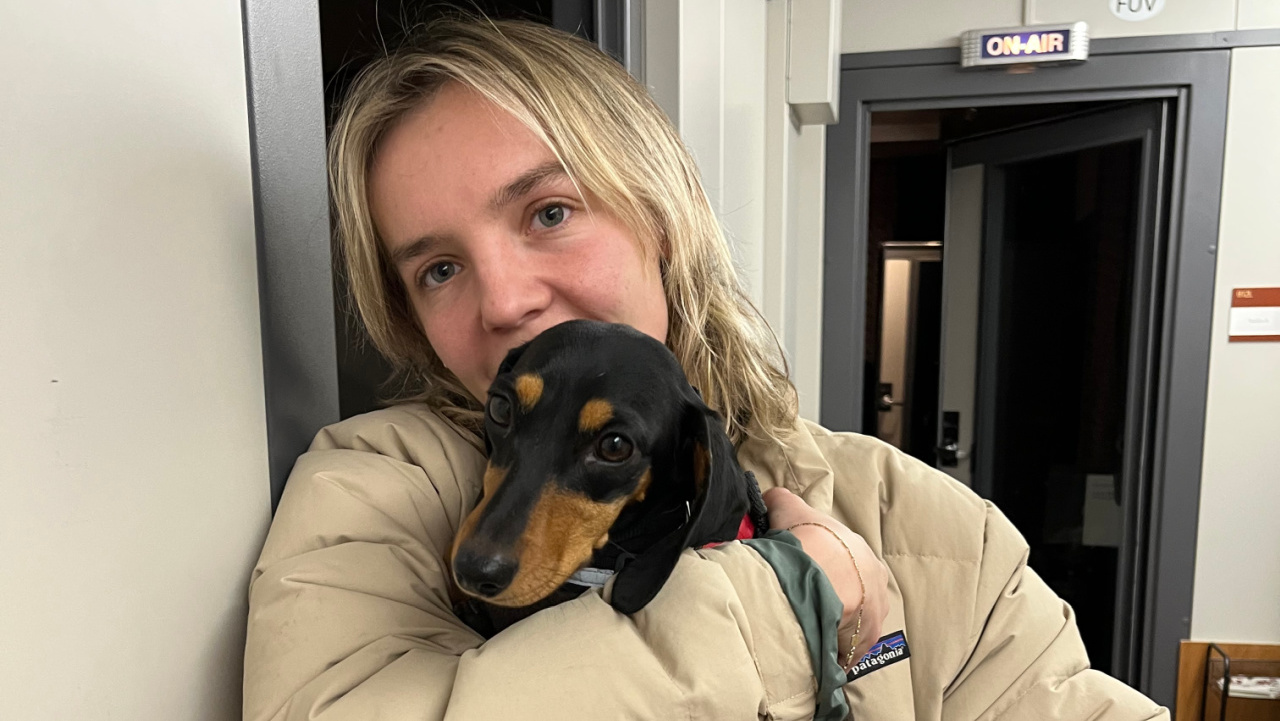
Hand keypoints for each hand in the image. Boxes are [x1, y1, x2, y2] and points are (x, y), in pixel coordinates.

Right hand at [763, 487, 888, 666]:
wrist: (812, 573)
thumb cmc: (807, 538)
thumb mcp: (789, 507)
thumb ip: (781, 499)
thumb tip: (772, 497)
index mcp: (864, 555)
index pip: (849, 566)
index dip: (827, 572)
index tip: (808, 577)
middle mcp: (876, 586)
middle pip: (855, 598)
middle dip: (834, 602)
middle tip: (806, 604)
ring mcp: (873, 618)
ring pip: (852, 626)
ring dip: (833, 628)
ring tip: (807, 627)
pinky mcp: (861, 644)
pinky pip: (844, 651)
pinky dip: (830, 652)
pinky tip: (811, 646)